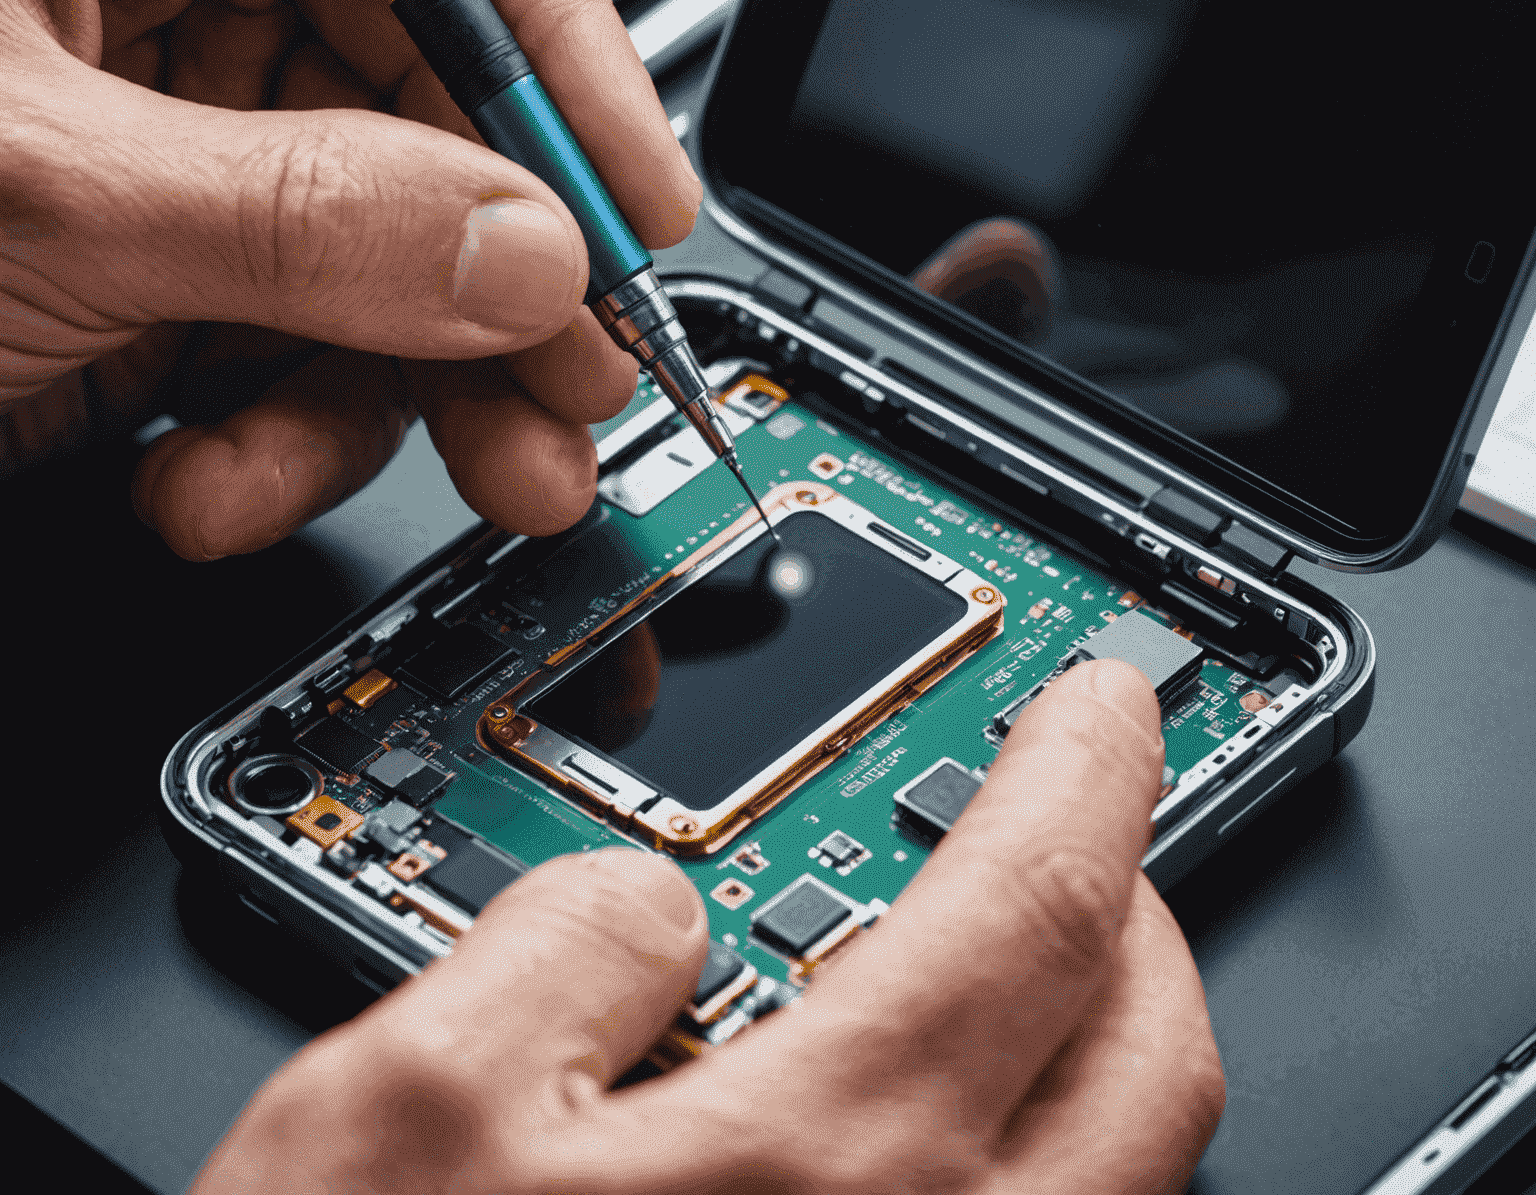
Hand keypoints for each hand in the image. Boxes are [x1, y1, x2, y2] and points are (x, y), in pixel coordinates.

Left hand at [0, 0, 698, 554]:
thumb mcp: (38, 188)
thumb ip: (314, 220)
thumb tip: (528, 253)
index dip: (566, 71)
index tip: (639, 212)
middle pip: (432, 99)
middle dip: (502, 277)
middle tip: (576, 389)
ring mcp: (171, 107)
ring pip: (380, 239)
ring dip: (413, 386)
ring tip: (468, 479)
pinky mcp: (158, 234)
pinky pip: (296, 321)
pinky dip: (286, 423)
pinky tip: (223, 474)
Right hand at [193, 660, 1224, 1193]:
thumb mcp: (391, 1117)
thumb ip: (556, 948)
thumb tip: (651, 905)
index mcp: (820, 1175)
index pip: (1037, 909)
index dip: (1086, 777)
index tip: (1096, 706)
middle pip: (1151, 1062)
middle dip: (1138, 909)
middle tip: (1074, 825)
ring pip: (1130, 1185)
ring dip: (1104, 1043)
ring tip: (1016, 965)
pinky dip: (1044, 1164)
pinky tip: (932, 1137)